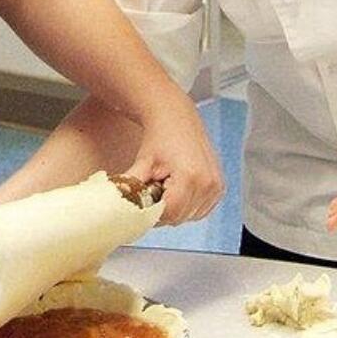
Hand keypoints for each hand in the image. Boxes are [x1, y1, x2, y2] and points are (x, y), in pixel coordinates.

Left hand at [124, 95, 223, 225]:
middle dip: (163, 209)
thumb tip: (117, 207)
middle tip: (154, 189)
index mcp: (191, 177)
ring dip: (176, 208)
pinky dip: (188, 205)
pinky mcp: (219, 188)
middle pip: (179, 218)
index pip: (169, 214)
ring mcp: (216, 187)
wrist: (177, 119)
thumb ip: (131, 188)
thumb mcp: (142, 164)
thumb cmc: (159, 140)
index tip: (144, 201)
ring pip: (190, 216)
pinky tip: (179, 187)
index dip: (153, 212)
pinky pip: (200, 210)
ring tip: (167, 185)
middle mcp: (208, 184)